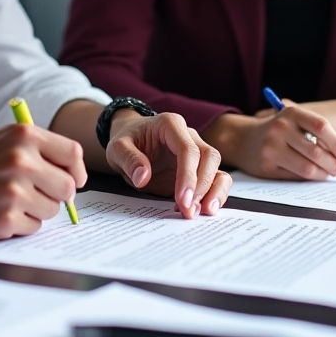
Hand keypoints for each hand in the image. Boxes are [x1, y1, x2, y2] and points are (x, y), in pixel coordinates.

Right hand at [0, 123, 86, 238]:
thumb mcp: (5, 140)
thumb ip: (40, 152)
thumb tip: (75, 179)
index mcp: (24, 136)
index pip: (73, 154)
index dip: (76, 170)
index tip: (73, 179)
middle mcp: (21, 162)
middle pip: (67, 187)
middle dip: (57, 193)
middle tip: (35, 192)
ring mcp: (13, 192)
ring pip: (51, 210)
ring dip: (37, 209)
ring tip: (9, 198)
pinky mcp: (5, 219)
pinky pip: (33, 228)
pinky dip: (20, 224)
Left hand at [105, 111, 230, 217]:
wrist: (132, 141)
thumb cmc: (128, 141)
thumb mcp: (118, 148)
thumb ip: (129, 159)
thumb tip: (143, 177)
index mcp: (170, 124)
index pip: (187, 149)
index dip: (188, 175)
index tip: (182, 199)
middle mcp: (189, 135)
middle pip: (208, 157)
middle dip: (201, 186)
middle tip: (188, 210)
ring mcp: (197, 151)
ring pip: (217, 167)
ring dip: (214, 191)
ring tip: (203, 212)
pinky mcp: (200, 168)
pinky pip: (217, 178)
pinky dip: (215, 194)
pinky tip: (203, 209)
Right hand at [210, 103, 335, 180]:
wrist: (242, 138)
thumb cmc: (278, 130)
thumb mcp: (293, 121)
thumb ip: (316, 133)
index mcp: (291, 113)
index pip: (321, 127)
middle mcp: (280, 128)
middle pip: (317, 151)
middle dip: (334, 164)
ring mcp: (271, 147)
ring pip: (308, 168)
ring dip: (323, 174)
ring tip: (328, 172)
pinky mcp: (266, 165)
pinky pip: (295, 176)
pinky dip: (309, 178)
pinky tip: (312, 174)